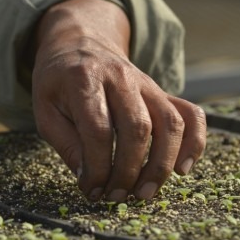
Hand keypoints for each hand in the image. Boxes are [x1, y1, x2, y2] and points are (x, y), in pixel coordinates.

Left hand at [31, 0, 205, 201]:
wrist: (80, 43)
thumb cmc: (59, 84)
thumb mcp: (45, 110)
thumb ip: (65, 142)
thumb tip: (89, 177)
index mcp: (84, 79)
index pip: (99, 130)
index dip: (98, 166)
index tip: (91, 189)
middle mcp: (121, 77)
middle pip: (138, 128)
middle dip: (129, 171)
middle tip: (116, 196)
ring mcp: (147, 84)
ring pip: (170, 124)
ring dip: (161, 165)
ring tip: (144, 193)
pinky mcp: (162, 93)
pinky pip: (191, 115)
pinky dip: (194, 143)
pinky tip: (182, 169)